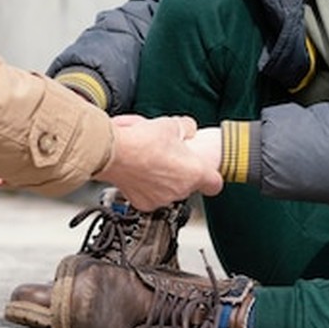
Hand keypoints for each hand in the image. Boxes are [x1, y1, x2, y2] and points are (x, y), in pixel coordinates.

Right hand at [93, 114, 222, 210]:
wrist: (113, 152)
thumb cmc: (140, 140)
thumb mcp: (170, 124)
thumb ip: (186, 127)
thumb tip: (188, 128)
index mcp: (193, 172)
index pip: (215, 184)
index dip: (211, 176)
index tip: (206, 172)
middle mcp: (180, 190)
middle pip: (188, 183)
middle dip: (180, 171)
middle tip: (168, 156)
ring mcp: (161, 199)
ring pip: (168, 189)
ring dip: (163, 178)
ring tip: (150, 160)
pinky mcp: (143, 203)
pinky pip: (150, 195)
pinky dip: (146, 186)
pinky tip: (139, 171)